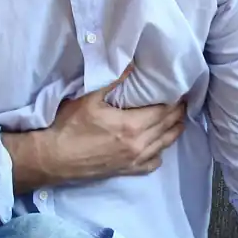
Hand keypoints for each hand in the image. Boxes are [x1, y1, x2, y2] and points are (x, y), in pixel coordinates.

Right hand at [46, 63, 186, 181]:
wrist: (53, 158)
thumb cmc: (68, 127)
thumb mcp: (88, 99)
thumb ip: (113, 82)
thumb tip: (132, 65)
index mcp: (131, 126)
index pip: (164, 111)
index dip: (175, 100)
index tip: (181, 90)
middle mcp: (138, 145)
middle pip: (168, 127)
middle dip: (178, 113)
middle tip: (183, 101)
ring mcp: (133, 160)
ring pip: (164, 145)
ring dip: (174, 131)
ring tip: (178, 120)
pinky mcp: (126, 171)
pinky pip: (152, 163)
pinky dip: (159, 153)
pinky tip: (158, 146)